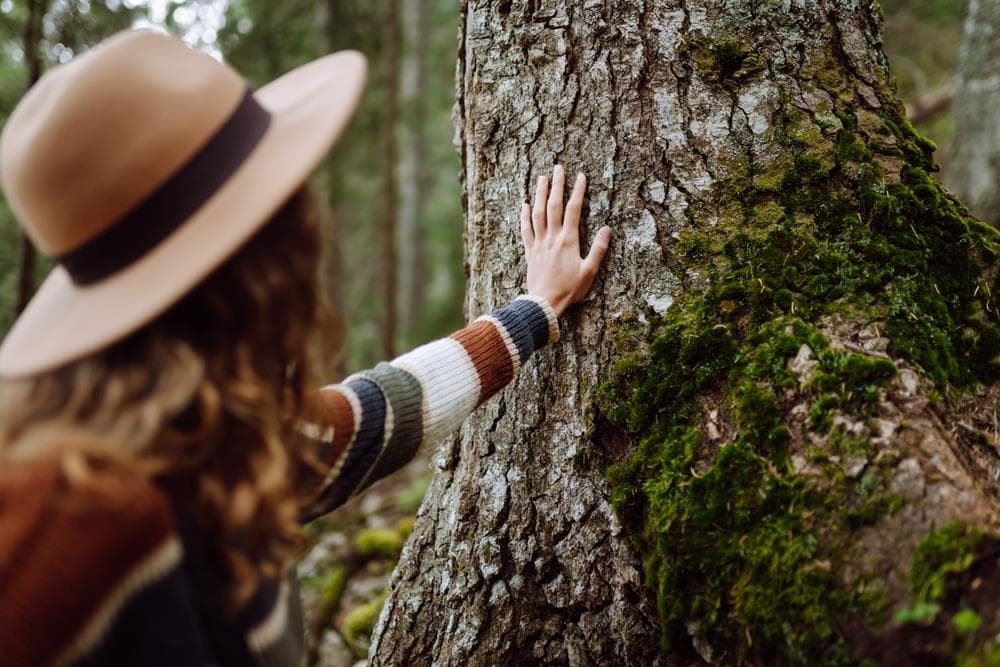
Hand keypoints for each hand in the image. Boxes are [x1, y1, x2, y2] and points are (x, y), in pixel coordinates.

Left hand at [521, 165, 611, 315]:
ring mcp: (539, 243)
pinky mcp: (530, 251)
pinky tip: (525, 205)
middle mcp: (552, 238)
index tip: (581, 176)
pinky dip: (525, 216)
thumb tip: (607, 228)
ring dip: (540, 194)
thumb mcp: (589, 271)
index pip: (573, 209)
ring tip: (542, 178)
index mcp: (568, 240)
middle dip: (557, 185)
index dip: (577, 191)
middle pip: (554, 205)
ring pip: (538, 213)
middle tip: (558, 168)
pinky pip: (526, 230)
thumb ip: (598, 249)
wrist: (544, 303)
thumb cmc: (569, 289)